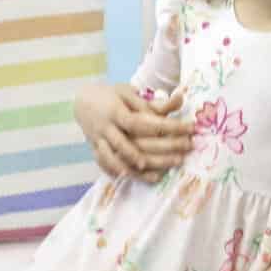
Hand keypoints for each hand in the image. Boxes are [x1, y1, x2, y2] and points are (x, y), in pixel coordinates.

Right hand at [74, 83, 192, 181]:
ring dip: (141, 168)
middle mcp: (106, 128)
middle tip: (186, 149)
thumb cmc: (110, 96)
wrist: (81, 101)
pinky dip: (125, 174)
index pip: (143, 122)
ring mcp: (99, 142)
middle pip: (134, 144)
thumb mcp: (129, 92)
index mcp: (115, 111)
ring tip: (164, 171)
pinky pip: (108, 166)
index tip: (189, 128)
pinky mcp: (96, 151)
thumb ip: (152, 101)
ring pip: (119, 159)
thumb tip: (181, 98)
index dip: (166, 127)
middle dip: (162, 149)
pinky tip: (143, 177)